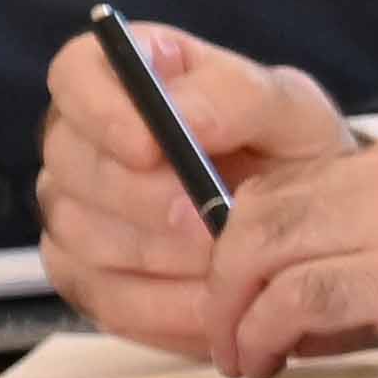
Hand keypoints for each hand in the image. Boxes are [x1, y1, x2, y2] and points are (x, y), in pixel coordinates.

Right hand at [36, 21, 355, 345]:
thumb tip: (181, 116)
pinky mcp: (83, 275)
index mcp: (126, 76)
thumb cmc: (289, 151)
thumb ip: (238, 96)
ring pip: (82, 235)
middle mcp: (83, 139)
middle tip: (206, 220)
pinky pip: (101, 297)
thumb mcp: (289, 110)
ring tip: (226, 259)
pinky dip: (162, 306)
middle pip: (71, 164)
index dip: (101, 111)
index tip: (151, 146)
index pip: (76, 72)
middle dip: (142, 198)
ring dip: (160, 256)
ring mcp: (73, 209)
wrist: (306, 225)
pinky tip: (213, 300)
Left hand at [184, 115, 377, 377]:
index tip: (245, 295)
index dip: (250, 242)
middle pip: (263, 208)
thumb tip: (290, 301)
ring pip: (263, 247)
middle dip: (227, 279)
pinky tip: (272, 364)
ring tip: (248, 359)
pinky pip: (293, 298)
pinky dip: (263, 334)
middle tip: (232, 335)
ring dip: (235, 314)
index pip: (297, 179)